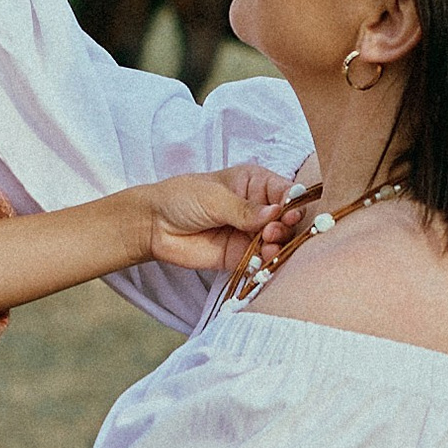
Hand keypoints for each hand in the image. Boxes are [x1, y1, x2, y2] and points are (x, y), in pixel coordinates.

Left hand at [139, 163, 293, 275]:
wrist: (153, 226)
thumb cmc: (181, 199)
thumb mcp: (215, 198)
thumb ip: (245, 209)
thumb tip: (275, 214)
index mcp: (255, 183)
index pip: (286, 192)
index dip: (293, 203)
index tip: (290, 213)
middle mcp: (258, 209)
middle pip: (287, 220)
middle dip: (286, 227)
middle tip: (272, 232)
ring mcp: (251, 234)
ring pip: (279, 242)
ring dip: (279, 246)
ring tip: (268, 246)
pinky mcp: (242, 256)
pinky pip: (263, 262)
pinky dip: (268, 263)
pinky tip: (264, 260)